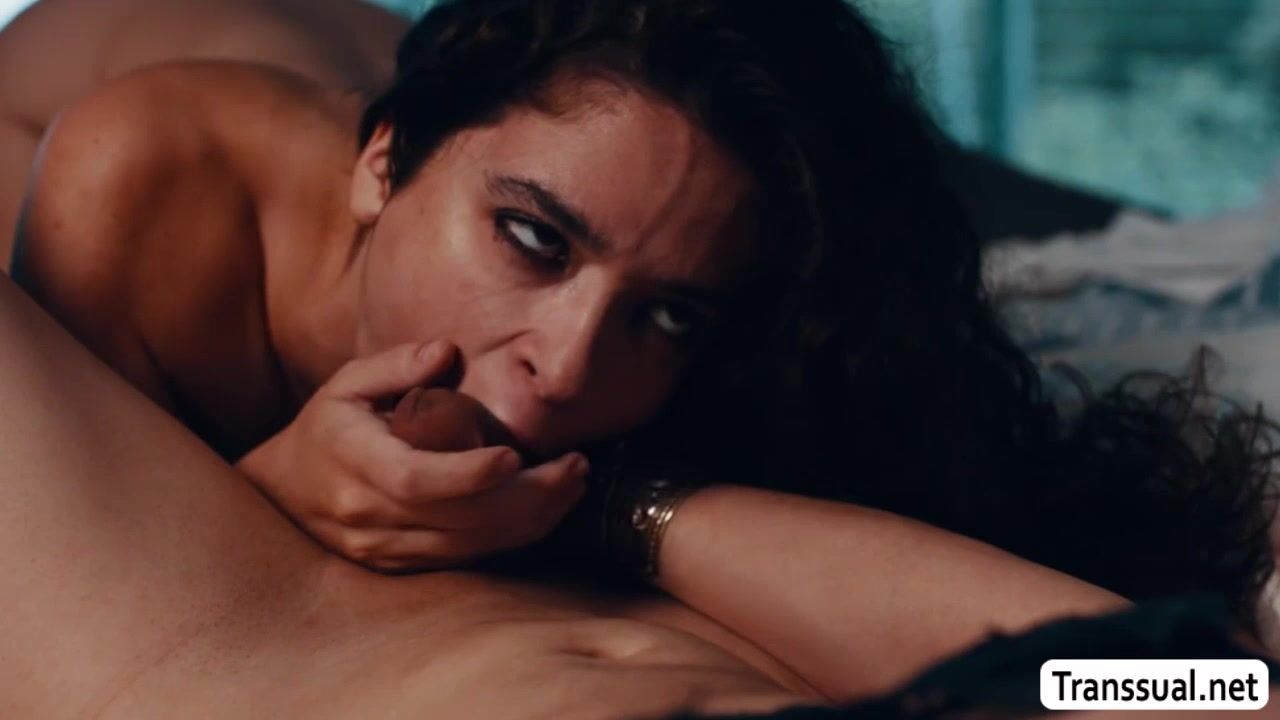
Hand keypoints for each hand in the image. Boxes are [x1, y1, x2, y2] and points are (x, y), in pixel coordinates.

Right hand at [236, 341, 589, 570]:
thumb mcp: (345, 384)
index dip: (466, 474)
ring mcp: (386, 549)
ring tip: (574, 483)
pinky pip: (467, 559)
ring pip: (471, 546)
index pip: (415, 479)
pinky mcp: (402, 567)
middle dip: (527, 496)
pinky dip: (512, 538)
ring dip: (531, 519)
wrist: (281, 494)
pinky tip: (546, 510)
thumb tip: (446, 351)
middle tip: (576, 466)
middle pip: (459, 518)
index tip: (512, 456)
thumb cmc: (325, 429)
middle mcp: (370, 516)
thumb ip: (395, 364)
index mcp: (354, 462)